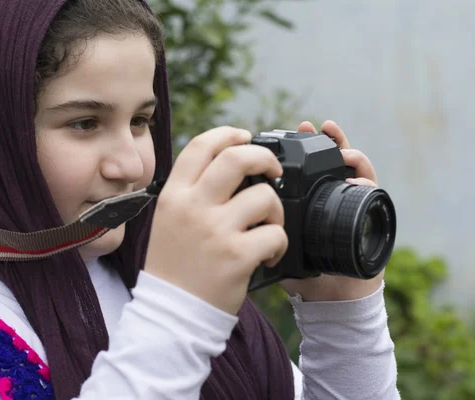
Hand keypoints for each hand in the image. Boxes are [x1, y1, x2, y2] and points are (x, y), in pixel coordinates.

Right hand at [144, 126, 287, 314]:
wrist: (171, 313)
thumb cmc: (173, 266)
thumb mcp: (168, 220)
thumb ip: (192, 193)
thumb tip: (229, 166)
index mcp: (174, 195)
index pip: (202, 146)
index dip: (229, 134)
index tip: (246, 136)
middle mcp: (193, 207)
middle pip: (238, 158)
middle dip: (265, 156)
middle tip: (274, 169)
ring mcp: (215, 230)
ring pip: (265, 196)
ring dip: (276, 211)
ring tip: (268, 227)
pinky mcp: (237, 256)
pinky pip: (276, 234)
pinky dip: (279, 244)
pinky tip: (268, 255)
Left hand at [278, 120, 383, 301]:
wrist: (332, 299)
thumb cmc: (301, 274)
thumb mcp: (275, 245)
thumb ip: (261, 226)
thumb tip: (234, 206)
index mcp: (307, 201)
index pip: (305, 166)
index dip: (301, 146)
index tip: (293, 130)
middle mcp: (330, 197)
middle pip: (329, 159)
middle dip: (323, 140)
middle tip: (312, 126)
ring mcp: (351, 203)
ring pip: (352, 169)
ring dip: (347, 153)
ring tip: (337, 145)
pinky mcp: (370, 215)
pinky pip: (372, 191)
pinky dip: (366, 181)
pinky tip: (357, 180)